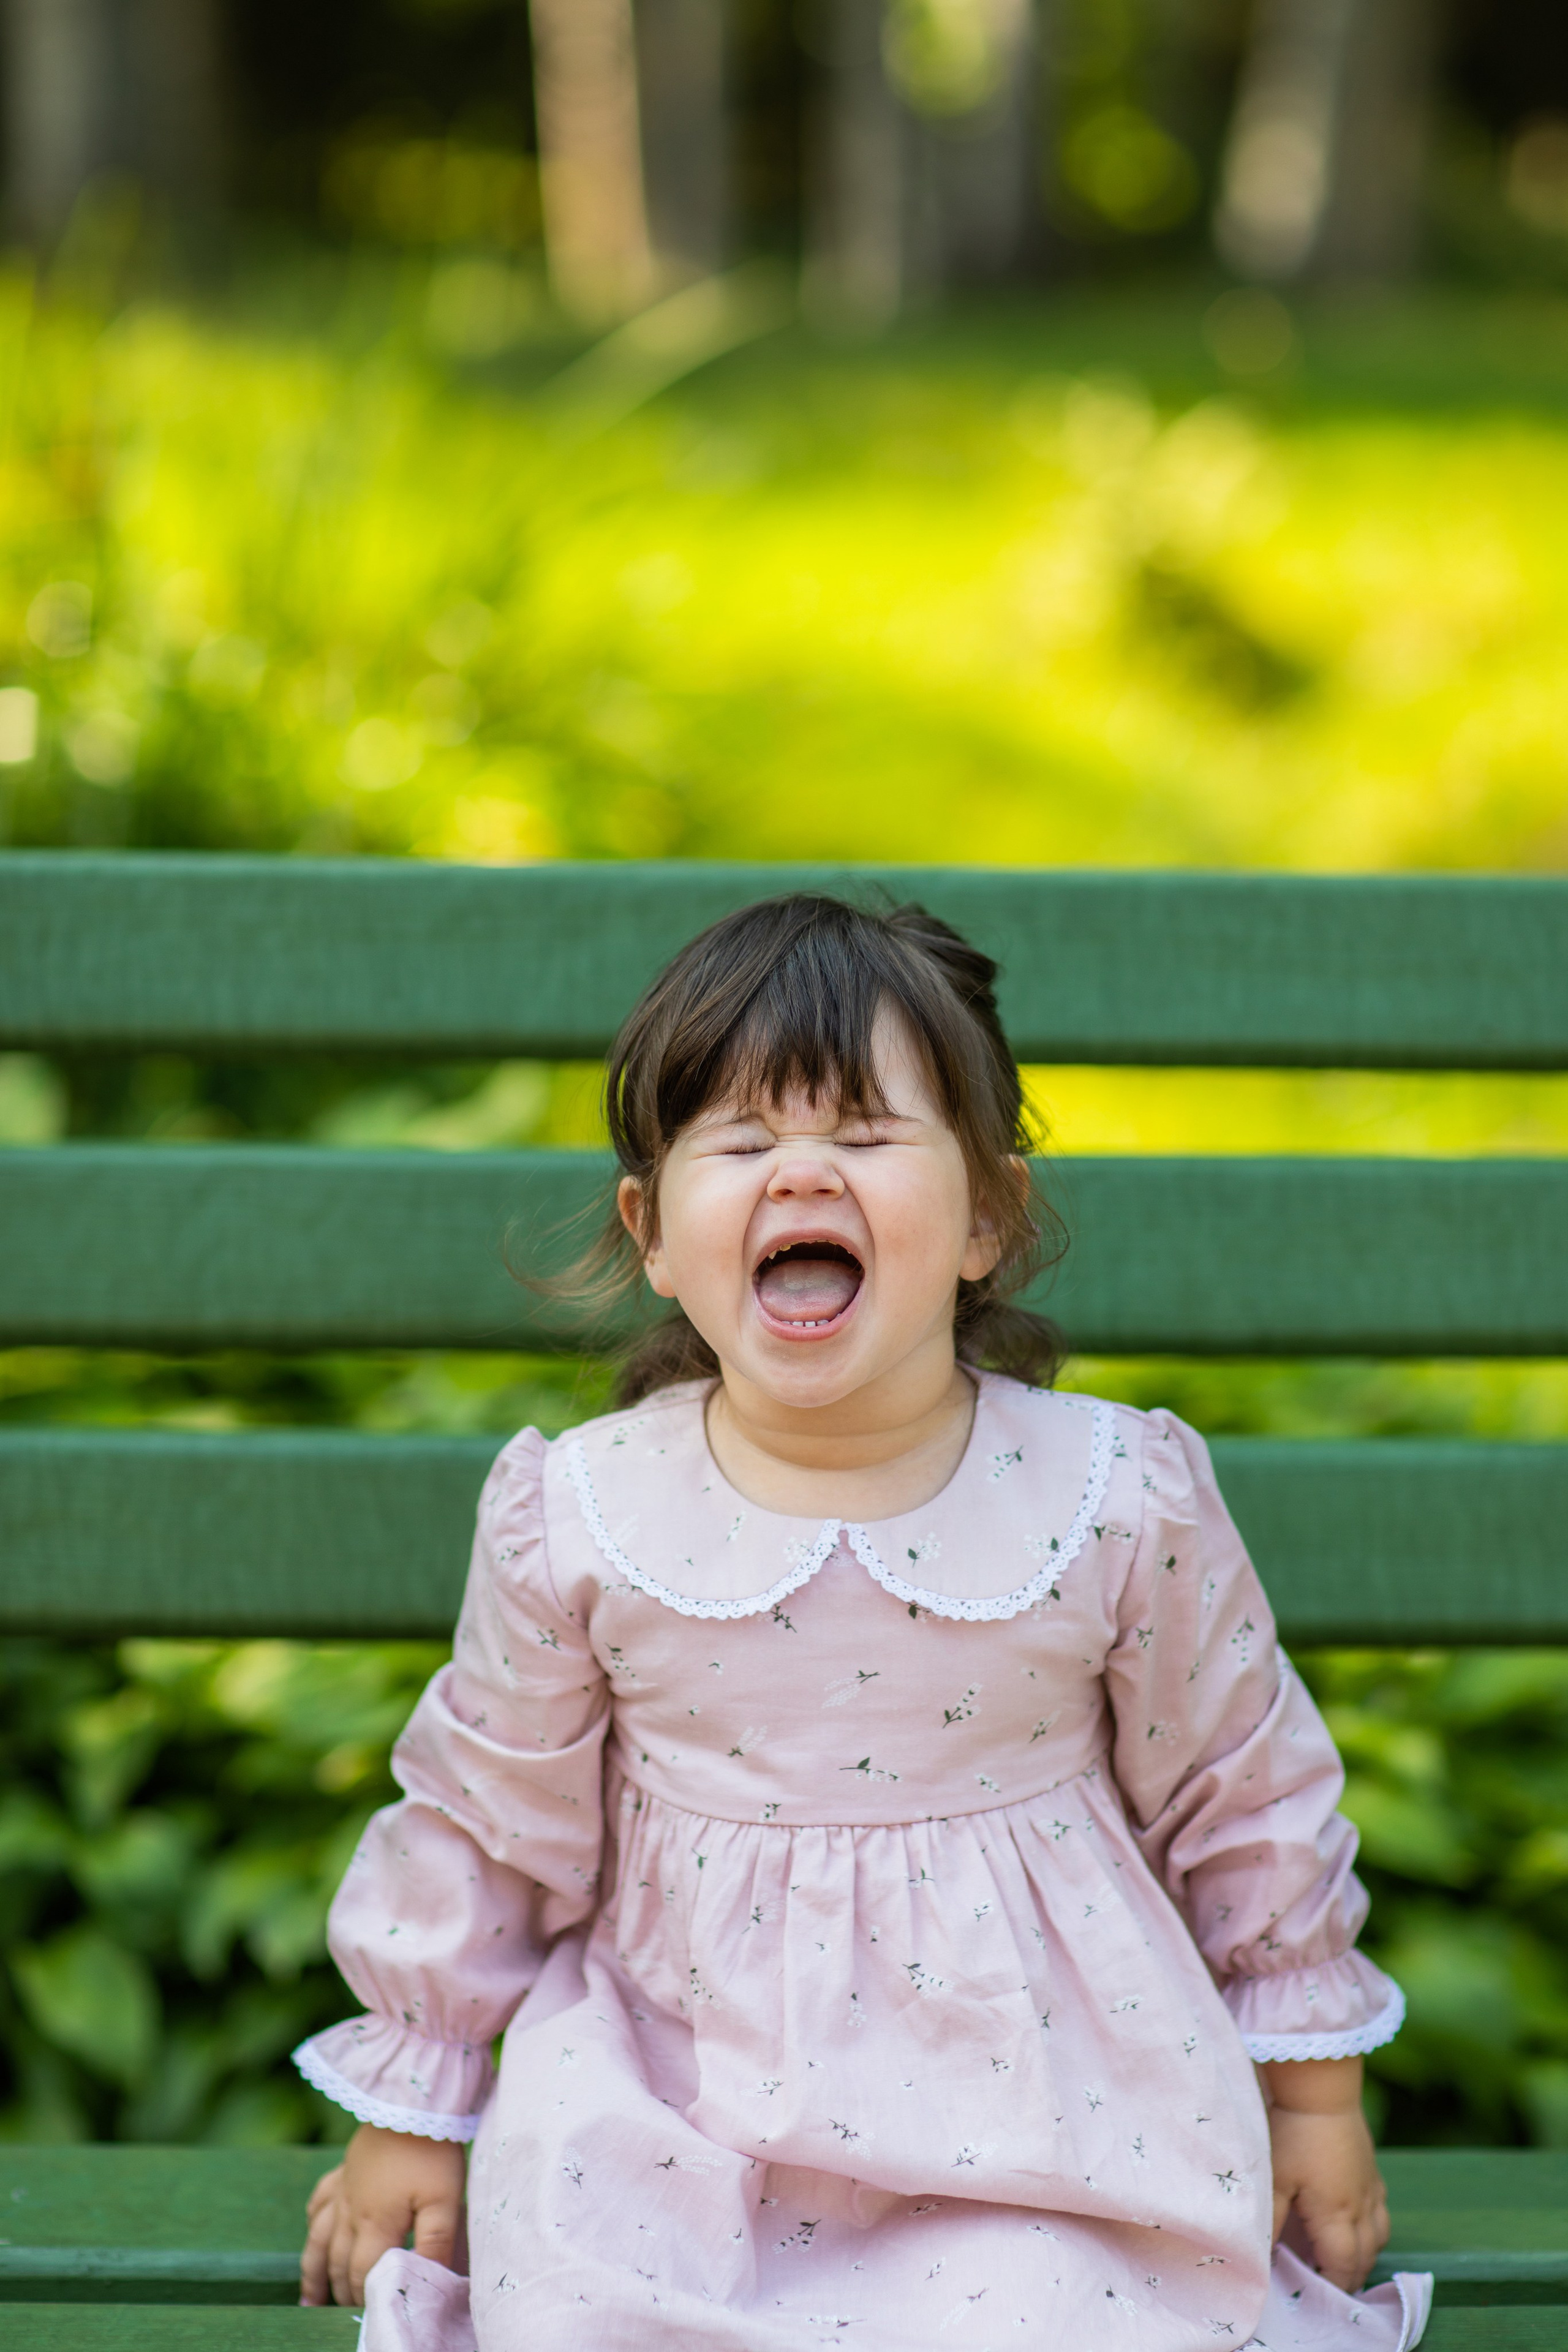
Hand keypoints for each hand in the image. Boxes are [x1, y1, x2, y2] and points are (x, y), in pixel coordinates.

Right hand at [300, 2123, 466, 2307]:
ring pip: (318, 2241)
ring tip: (308, 2300)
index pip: (364, 2275)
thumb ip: (436, 2245)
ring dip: (313, 2273)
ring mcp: (343, 2190)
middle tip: (345, 2314)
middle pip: (339, 2263)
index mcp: (376, 2224)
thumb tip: (429, 2281)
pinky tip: (314, 2232)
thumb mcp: (445, 2201)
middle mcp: (351, 2212)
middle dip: (341, 2292)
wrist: (410, 2100)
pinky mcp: (343, 2171)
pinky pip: (319, 2203)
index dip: (366, 2298)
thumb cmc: (430, 2151)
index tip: (372, 2314)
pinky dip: (313, 2224)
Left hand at [1261, 2056, 1388, 2293]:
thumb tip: (1261, 2255)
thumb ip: (1268, 2221)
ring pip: (1379, 2237)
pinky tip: (1353, 2223)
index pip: (1343, 2267)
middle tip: (1327, 2285)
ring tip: (1340, 2260)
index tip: (1318, 2298)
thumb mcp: (1274, 2179)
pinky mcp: (1372, 2169)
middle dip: (1350, 2277)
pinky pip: (1380, 2212)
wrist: (1321, 2091)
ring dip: (1363, 2255)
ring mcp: (1371, 2188)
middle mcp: (1361, 2207)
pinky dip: (1371, 2229)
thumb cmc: (1294, 2135)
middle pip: (1366, 2257)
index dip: (1333, 2286)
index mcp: (1337, 2216)